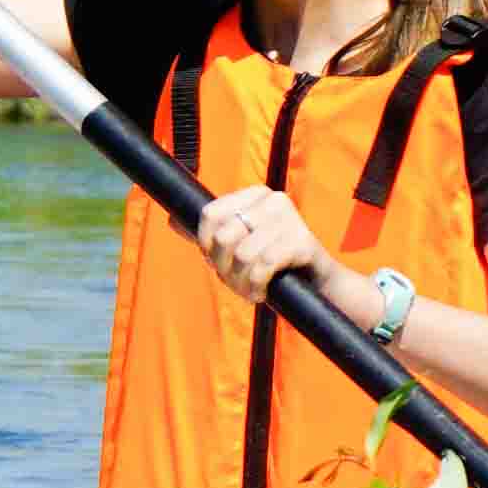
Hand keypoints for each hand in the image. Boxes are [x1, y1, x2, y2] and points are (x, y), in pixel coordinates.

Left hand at [192, 187, 327, 306]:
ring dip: (239, 282)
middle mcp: (273, 200)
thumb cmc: (271, 262)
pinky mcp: (302, 241)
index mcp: (255, 194)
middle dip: (223, 268)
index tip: (215, 261)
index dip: (205, 243)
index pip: (210, 214)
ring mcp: (290, 219)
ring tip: (248, 290)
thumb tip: (171, 219)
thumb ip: (210, 233)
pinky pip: (262, 267)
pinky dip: (256, 287)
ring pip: (243, 255)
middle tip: (234, 281)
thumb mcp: (239, 244)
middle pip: (224, 236)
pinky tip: (261, 293)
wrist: (316, 283)